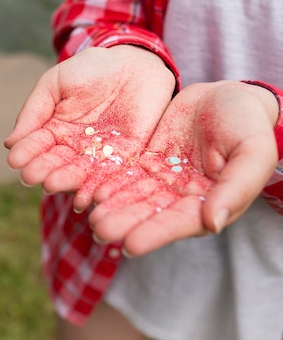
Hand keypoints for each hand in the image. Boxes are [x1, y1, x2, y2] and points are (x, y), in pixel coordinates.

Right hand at [4, 45, 175, 210]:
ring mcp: (97, 156)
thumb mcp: (56, 83)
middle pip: (55, 164)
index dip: (25, 153)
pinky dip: (98, 189)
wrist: (134, 64)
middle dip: (42, 170)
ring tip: (51, 185)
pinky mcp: (125, 159)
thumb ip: (35, 110)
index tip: (14, 160)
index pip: (36, 145)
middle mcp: (72, 148)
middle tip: (30, 177)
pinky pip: (110, 177)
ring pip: (79, 173)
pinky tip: (86, 199)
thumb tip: (10, 142)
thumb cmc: (89, 69)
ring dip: (65, 181)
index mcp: (52, 131)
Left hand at [89, 81, 278, 254]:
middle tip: (99, 231)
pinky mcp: (147, 162)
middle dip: (125, 222)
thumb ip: (236, 187)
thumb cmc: (248, 125)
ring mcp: (162, 180)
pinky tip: (89, 191)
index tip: (131, 245)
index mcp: (211, 202)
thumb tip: (214, 223)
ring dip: (112, 207)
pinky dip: (108, 183)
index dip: (156, 233)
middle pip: (150, 213)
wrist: (228, 96)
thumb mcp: (253, 151)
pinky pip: (125, 174)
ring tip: (89, 217)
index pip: (180, 222)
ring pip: (133, 196)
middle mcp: (182, 197)